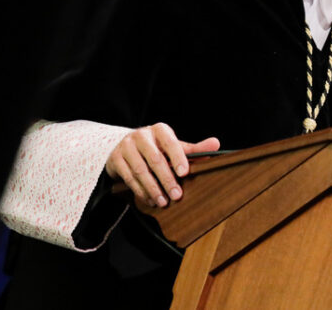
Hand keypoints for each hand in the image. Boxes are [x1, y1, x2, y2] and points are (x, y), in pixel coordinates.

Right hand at [105, 122, 219, 207]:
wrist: (126, 147)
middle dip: (167, 179)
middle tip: (177, 195)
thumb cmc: (157, 148)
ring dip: (153, 188)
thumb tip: (216, 144)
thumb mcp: (175, 147)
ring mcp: (126, 147)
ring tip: (163, 202)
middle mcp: (141, 135)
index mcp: (159, 130)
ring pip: (140, 170)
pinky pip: (128, 178)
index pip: (170, 143)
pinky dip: (140, 191)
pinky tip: (150, 200)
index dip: (178, 158)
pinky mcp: (115, 160)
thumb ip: (194, 149)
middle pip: (155, 159)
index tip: (185, 173)